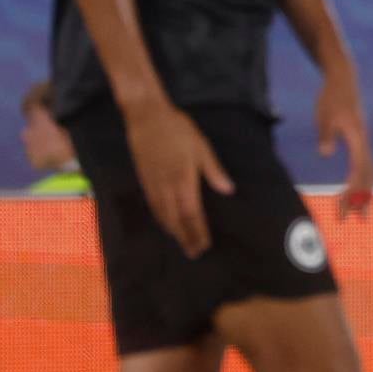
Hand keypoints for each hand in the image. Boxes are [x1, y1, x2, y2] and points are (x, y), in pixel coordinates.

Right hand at [123, 101, 233, 257]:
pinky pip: (153, 206)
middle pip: (176, 220)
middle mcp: (166, 186)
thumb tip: (228, 190)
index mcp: (183, 179)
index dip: (198, 232)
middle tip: (194, 253)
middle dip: (186, 238)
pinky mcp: (144, 180)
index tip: (205, 245)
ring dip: (173, 232)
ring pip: (163, 215)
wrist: (146, 118)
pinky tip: (165, 224)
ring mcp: (153, 184)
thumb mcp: (201, 147)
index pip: (192, 214)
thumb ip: (213, 170)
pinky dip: (160, 219)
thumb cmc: (178, 130)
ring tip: (182, 244)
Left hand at [315, 65, 372, 219]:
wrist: (343, 80)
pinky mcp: (360, 140)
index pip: (359, 171)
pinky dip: (363, 182)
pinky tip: (355, 191)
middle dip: (361, 200)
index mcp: (358, 139)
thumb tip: (325, 154)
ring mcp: (364, 142)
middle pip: (368, 177)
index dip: (353, 191)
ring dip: (365, 195)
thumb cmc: (331, 97)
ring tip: (362, 215)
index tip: (345, 208)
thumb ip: (325, 135)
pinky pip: (365, 166)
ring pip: (370, 173)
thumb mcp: (324, 115)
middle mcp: (364, 143)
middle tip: (354, 221)